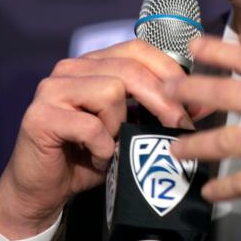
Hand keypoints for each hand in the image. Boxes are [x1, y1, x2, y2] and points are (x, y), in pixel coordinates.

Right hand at [0, 40, 204, 239]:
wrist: (42, 190)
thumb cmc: (87, 156)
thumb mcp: (127, 128)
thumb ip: (153, 111)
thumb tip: (200, 104)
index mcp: (92, 64)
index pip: (137, 49)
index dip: (169, 71)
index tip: (194, 101)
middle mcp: (70, 68)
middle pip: (128, 69)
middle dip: (162, 99)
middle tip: (179, 125)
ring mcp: (52, 89)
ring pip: (110, 92)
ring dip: (120, 126)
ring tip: (112, 145)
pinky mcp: (40, 116)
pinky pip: (90, 126)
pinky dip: (101, 147)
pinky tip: (95, 157)